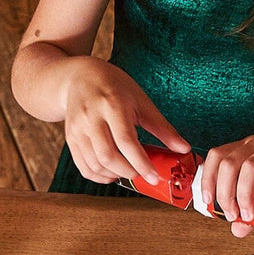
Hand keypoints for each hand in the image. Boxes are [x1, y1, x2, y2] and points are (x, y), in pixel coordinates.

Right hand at [62, 57, 190, 184]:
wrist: (79, 77)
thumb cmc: (114, 86)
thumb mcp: (140, 100)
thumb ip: (161, 127)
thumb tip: (183, 148)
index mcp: (112, 104)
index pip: (126, 141)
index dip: (141, 163)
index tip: (155, 177)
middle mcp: (91, 117)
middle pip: (108, 156)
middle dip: (129, 172)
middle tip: (143, 174)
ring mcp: (77, 128)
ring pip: (94, 164)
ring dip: (114, 175)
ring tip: (129, 172)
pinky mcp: (70, 138)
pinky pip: (83, 166)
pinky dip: (99, 176)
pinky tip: (112, 174)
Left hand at [201, 121, 253, 236]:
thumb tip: (237, 229)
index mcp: (248, 146)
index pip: (217, 156)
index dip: (207, 178)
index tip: (208, 202)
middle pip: (229, 164)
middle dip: (224, 192)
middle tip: (232, 215)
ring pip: (249, 167)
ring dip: (243, 194)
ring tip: (249, 215)